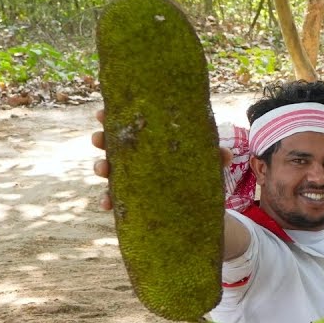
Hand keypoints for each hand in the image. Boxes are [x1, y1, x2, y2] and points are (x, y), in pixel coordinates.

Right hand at [92, 109, 230, 209]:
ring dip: (101, 168)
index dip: (112, 119)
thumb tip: (225, 154)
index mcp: (150, 144)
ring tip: (102, 169)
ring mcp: (131, 180)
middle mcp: (137, 160)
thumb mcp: (206, 166)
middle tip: (98, 138)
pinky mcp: (132, 201)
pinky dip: (109, 200)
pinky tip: (106, 203)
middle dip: (102, 140)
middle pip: (113, 146)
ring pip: (109, 171)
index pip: (129, 127)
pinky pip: (116, 200)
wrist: (199, 209)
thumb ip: (214, 158)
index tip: (102, 113)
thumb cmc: (197, 176)